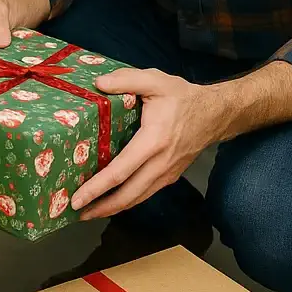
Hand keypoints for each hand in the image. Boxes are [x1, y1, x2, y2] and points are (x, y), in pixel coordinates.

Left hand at [71, 68, 223, 220]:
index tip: (77, 198)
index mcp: (154, 141)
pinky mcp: (170, 176)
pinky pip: (145, 193)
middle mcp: (161, 163)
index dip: (97, 188)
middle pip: (128, 195)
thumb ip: (126, 79)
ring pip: (137, 199)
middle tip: (75, 212)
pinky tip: (113, 201)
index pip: (121, 172)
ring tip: (89, 212)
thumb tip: (98, 84)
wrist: (216, 114)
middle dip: (100, 207)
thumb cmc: (183, 97)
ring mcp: (167, 173)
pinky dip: (127, 201)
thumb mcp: (156, 80)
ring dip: (112, 208)